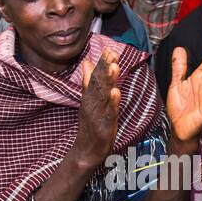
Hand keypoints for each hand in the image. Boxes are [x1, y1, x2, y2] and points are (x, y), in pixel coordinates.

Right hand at [69, 49, 120, 169]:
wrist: (85, 152)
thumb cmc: (89, 126)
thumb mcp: (88, 101)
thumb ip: (88, 82)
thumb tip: (87, 62)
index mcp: (90, 97)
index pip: (95, 77)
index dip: (102, 63)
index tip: (109, 49)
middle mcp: (92, 104)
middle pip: (98, 84)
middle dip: (105, 68)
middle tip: (111, 53)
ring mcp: (97, 115)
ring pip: (103, 96)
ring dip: (108, 81)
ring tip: (114, 67)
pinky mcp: (103, 127)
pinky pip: (108, 114)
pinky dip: (112, 103)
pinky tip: (116, 92)